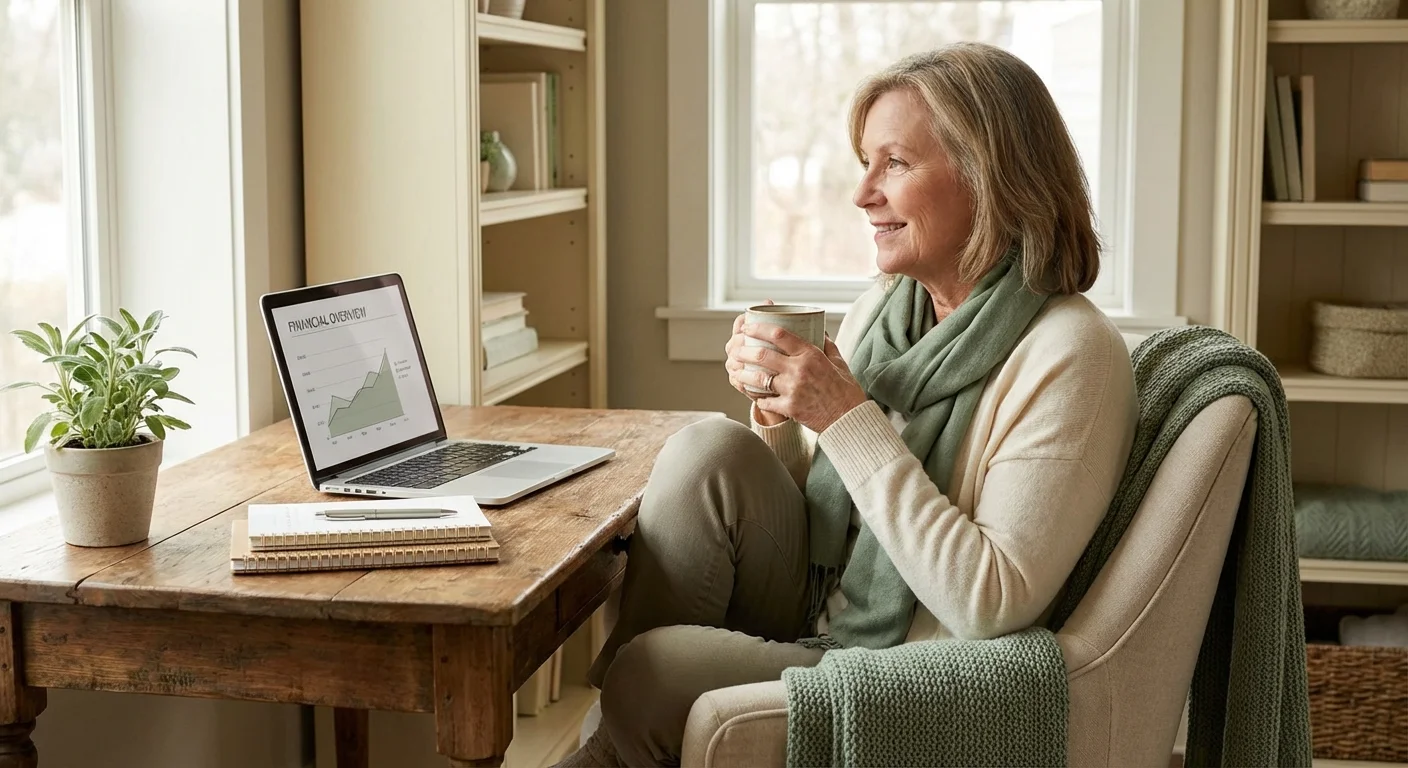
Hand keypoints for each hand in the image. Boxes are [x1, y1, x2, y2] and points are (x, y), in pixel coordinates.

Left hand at [731, 324, 868, 433]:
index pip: (779, 335)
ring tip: (736, 371)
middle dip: (744, 351)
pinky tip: (755, 395)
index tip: (748, 326)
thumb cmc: (845, 390)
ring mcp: (793, 390)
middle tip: (736, 349)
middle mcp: (800, 370)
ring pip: (758, 379)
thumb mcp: (838, 361)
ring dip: (743, 374)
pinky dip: (759, 398)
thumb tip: (818, 330)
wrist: (849, 419)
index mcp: (811, 355)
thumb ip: (826, 344)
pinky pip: (766, 401)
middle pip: (762, 355)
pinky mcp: (790, 408)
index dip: (759, 328)